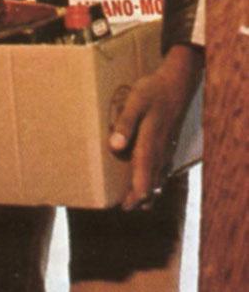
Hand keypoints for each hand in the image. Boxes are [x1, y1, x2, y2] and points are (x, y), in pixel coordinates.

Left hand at [109, 43, 202, 209]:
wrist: (175, 83)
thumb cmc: (152, 91)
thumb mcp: (135, 102)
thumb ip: (125, 124)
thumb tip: (115, 146)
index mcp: (151, 144)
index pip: (144, 178)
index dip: (136, 196)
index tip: (124, 207)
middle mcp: (161, 152)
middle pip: (151, 184)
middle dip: (139, 198)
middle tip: (123, 208)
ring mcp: (166, 149)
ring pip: (158, 178)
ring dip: (146, 191)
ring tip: (133, 202)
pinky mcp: (168, 145)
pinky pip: (162, 169)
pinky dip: (154, 180)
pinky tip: (147, 182)